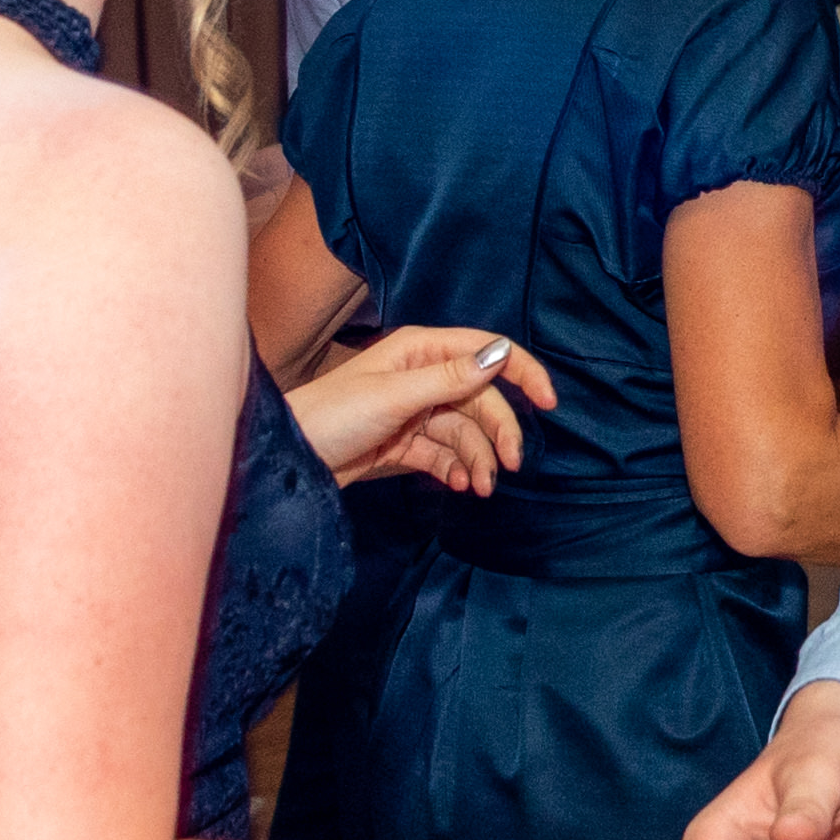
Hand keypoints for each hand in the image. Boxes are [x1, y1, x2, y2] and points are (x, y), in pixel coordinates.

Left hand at [289, 326, 556, 494]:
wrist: (290, 461)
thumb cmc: (332, 415)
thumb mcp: (394, 395)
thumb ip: (450, 378)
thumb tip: (500, 355)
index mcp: (420, 351)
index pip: (485, 351)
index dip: (521, 372)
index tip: (549, 403)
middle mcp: (422, 376)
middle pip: (481, 399)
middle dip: (499, 432)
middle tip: (511, 466)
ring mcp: (415, 412)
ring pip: (466, 432)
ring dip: (479, 460)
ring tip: (480, 488)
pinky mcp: (406, 444)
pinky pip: (445, 455)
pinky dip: (456, 470)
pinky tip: (458, 486)